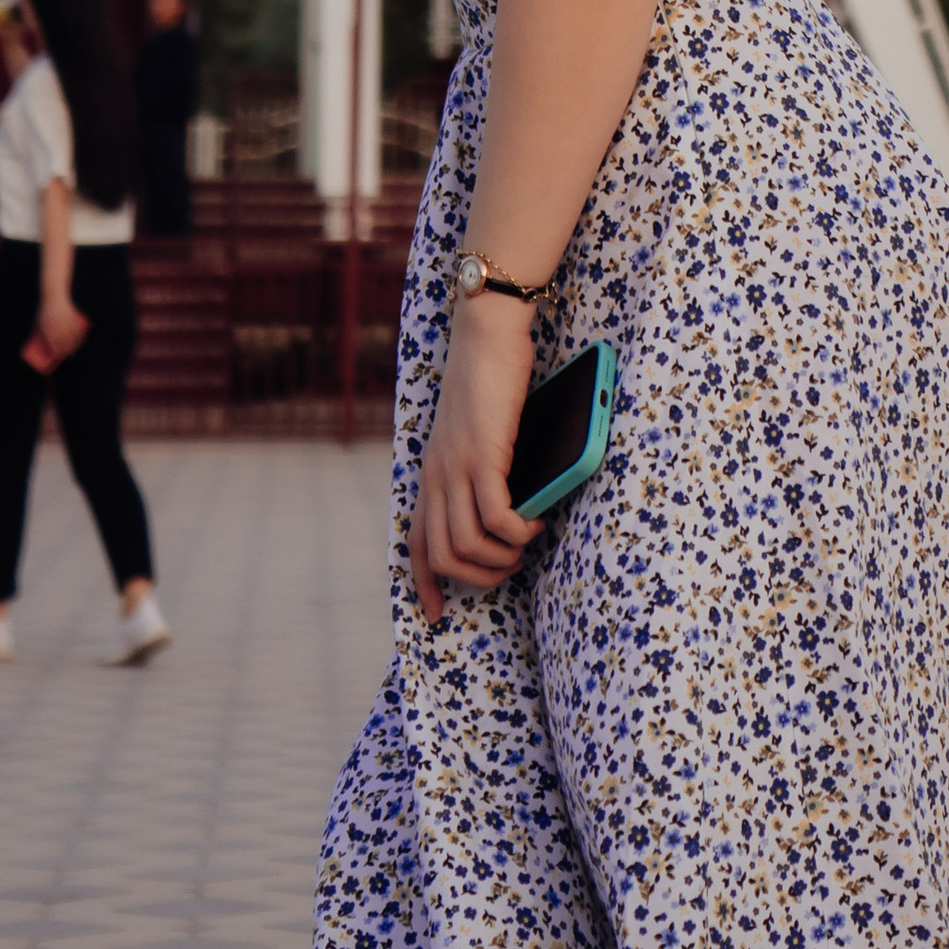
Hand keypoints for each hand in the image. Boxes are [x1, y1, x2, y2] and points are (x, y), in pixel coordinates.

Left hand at [36, 291, 85, 362]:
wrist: (53, 294)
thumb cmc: (44, 310)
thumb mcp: (39, 320)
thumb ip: (37, 333)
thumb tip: (36, 347)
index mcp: (46, 324)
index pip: (52, 339)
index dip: (56, 348)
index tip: (58, 355)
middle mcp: (56, 322)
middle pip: (63, 339)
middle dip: (67, 349)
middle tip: (68, 355)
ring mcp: (64, 318)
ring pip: (72, 334)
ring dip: (75, 344)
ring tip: (75, 350)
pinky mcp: (71, 314)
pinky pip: (77, 326)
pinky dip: (81, 334)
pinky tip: (83, 340)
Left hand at [408, 295, 541, 626]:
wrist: (487, 334)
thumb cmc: (489, 378)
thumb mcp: (475, 433)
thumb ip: (479, 468)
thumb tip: (505, 507)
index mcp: (431, 472)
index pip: (415, 541)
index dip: (423, 583)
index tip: (435, 614)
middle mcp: (436, 475)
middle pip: (441, 555)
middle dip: (476, 578)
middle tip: (508, 568)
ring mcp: (456, 466)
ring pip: (465, 545)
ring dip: (499, 559)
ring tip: (523, 548)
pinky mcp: (483, 455)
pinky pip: (495, 517)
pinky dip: (516, 532)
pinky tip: (534, 523)